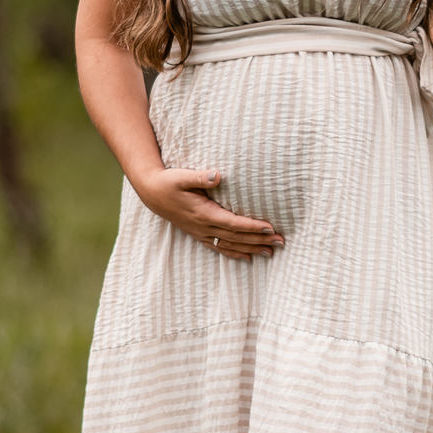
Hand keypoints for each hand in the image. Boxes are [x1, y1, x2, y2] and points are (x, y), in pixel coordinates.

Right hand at [134, 165, 283, 259]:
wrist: (152, 194)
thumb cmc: (169, 182)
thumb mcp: (182, 176)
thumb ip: (201, 176)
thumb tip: (219, 174)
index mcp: (203, 213)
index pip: (233, 223)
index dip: (251, 226)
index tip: (270, 227)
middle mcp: (204, 227)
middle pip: (236, 237)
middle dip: (259, 240)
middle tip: (281, 242)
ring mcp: (201, 233)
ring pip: (230, 245)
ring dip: (252, 249)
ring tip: (271, 252)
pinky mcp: (199, 234)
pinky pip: (220, 248)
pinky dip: (235, 253)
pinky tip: (249, 257)